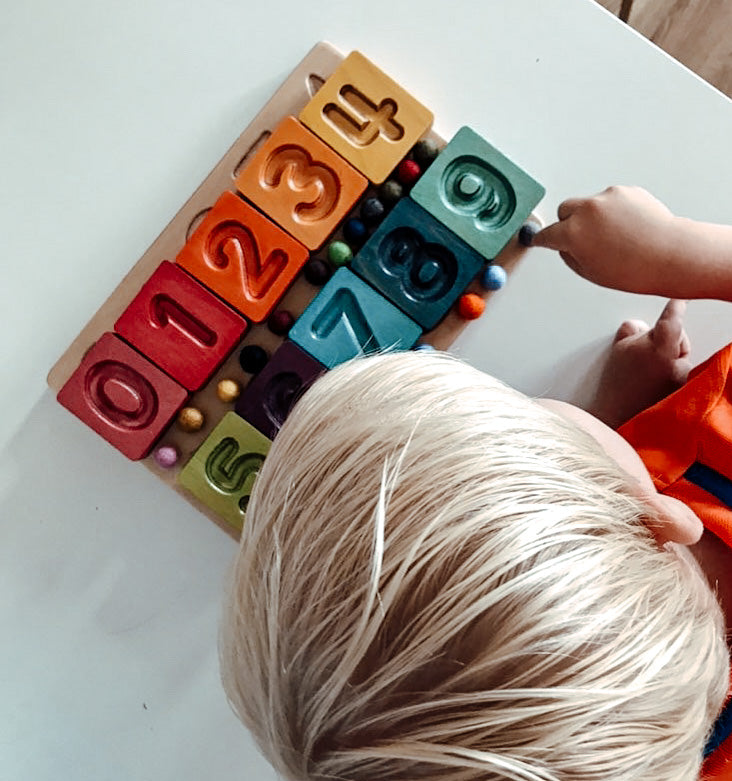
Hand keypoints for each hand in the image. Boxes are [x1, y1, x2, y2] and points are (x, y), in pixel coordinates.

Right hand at [533, 186, 678, 293]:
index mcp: (572, 233)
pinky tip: (627, 227)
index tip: (538, 239)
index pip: (547, 234)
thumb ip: (570, 256)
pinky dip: (614, 211)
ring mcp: (607, 198)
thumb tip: (566, 246)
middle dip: (567, 222)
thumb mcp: (590, 272)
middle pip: (565, 210)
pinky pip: (611, 200)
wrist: (669, 254)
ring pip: (589, 204)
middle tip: (581, 237)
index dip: (541, 239)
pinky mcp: (625, 191)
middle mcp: (586, 210)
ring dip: (594, 217)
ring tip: (615, 237)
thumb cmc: (634, 269)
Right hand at [588, 299, 691, 428]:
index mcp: (657, 348)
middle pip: (678, 336)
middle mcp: (674, 363)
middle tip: (645, 353)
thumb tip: (643, 325)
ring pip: (682, 354)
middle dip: (667, 339)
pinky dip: (673, 371)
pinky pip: (684, 370)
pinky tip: (657, 380)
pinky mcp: (685, 389)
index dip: (677, 307)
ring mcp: (682, 378)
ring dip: (670, 356)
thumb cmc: (616, 385)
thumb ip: (633, 330)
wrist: (617, 416)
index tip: (681, 299)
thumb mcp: (619, 350)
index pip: (672, 319)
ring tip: (648, 372)